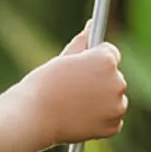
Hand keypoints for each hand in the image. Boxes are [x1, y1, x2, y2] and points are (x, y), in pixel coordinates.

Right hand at [27, 26, 127, 146]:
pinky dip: (100, 120)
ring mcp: (117, 105)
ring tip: (75, 104)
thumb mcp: (64, 58)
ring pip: (114, 99)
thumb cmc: (44, 85)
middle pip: (114, 77)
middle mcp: (117, 81)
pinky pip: (112, 119)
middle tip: (74, 89)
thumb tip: (91, 25)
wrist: (33, 117)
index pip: (111, 54)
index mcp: (106, 60)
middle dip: (99, 81)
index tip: (82, 69)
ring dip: (101, 100)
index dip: (94, 61)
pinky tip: (80, 117)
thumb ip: (82, 42)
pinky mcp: (113, 126)